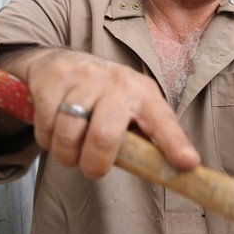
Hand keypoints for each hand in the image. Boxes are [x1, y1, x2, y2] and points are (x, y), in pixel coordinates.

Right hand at [0, 46, 199, 178]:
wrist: (61, 59)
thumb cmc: (102, 96)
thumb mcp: (130, 110)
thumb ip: (145, 140)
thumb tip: (172, 173)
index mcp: (143, 94)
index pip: (162, 121)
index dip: (175, 144)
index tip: (187, 163)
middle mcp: (117, 82)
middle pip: (105, 135)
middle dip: (94, 164)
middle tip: (91, 169)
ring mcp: (84, 77)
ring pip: (69, 134)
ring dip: (66, 154)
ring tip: (70, 150)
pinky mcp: (54, 78)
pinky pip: (46, 125)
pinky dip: (46, 139)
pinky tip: (54, 131)